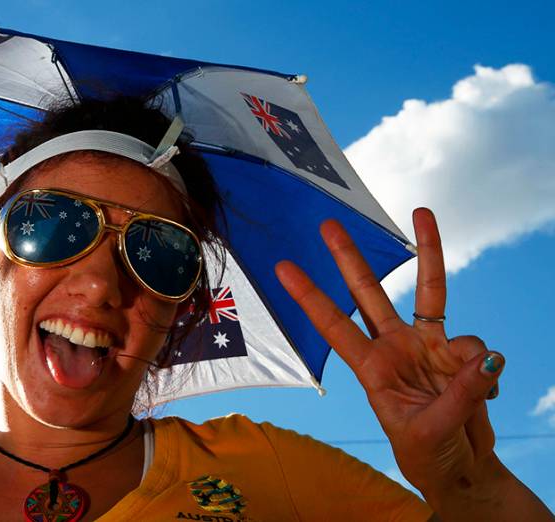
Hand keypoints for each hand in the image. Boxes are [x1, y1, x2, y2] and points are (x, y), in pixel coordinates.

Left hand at [275, 208, 503, 496]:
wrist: (457, 467)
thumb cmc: (427, 454)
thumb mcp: (431, 432)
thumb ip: (460, 395)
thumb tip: (488, 359)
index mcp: (372, 368)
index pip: (334, 326)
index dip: (309, 297)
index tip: (283, 268)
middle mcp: (394, 348)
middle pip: (369, 293)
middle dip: (350, 258)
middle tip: (328, 224)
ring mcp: (425, 346)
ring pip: (429, 292)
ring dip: (430, 256)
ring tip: (434, 249)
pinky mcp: (458, 353)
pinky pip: (477, 347)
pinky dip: (486, 371)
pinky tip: (486, 397)